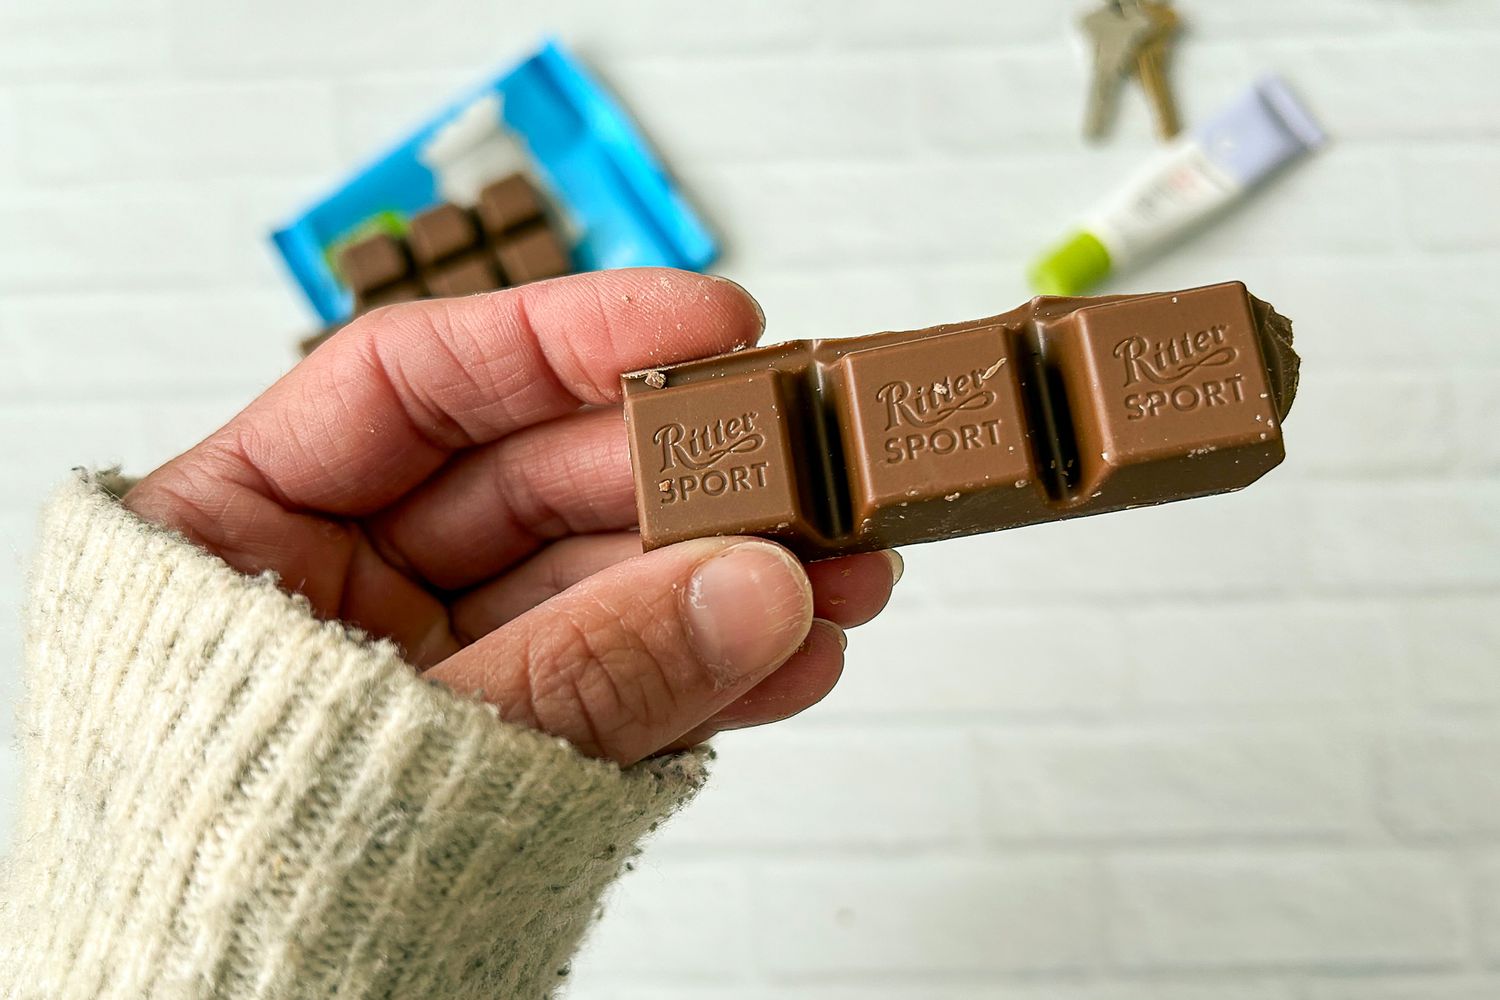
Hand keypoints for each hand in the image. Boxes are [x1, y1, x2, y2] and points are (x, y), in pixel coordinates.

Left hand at [124, 270, 898, 764]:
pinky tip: (793, 658)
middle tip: (802, 468)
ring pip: (602, 585)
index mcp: (242, 531)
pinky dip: (711, 677)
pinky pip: (621, 687)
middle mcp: (346, 583)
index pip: (410, 382)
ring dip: (729, 581)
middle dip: (685, 478)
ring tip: (840, 573)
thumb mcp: (388, 761)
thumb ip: (573, 674)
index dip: (563, 338)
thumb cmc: (210, 904)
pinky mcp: (508, 742)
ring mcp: (437, 662)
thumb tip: (744, 591)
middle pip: (538, 480)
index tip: (699, 322)